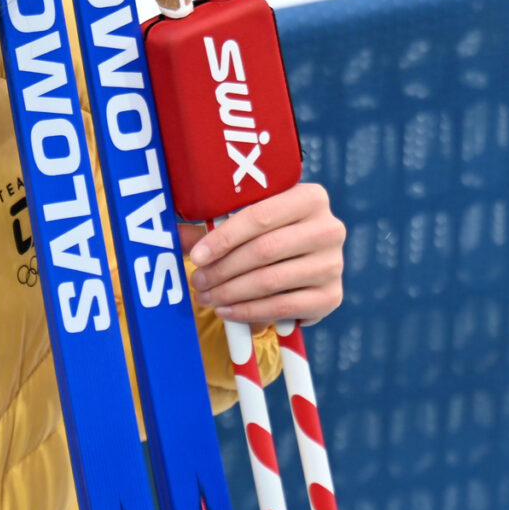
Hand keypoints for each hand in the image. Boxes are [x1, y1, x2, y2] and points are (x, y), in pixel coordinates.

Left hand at [181, 182, 345, 324]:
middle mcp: (330, 228)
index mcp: (311, 197)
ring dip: (231, 293)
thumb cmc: (271, 235)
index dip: (224, 238)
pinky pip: (283, 307)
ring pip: (271, 281)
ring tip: (206, 297)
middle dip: (223, 269)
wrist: (307, 263)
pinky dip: (249, 312)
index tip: (197, 256)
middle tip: (197, 281)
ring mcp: (334, 264)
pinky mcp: (332, 296)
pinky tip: (227, 311)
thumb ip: (213, 226)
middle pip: (264, 250)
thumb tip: (174, 236)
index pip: (260, 216)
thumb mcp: (248, 222)